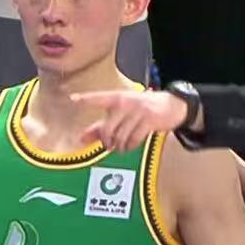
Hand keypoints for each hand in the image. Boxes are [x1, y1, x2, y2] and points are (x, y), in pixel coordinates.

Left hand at [71, 89, 188, 152]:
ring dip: (119, 146)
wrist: (171, 105)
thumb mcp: (120, 114)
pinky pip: (134, 138)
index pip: (98, 98)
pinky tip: (130, 146)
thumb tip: (80, 139)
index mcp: (116, 98)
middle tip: (108, 146)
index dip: (86, 98)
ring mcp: (139, 111)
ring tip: (120, 147)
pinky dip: (130, 146)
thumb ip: (99, 127)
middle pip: (108, 128)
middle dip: (106, 141)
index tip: (73, 98)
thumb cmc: (139, 110)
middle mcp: (126, 102)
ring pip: (121, 136)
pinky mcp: (150, 120)